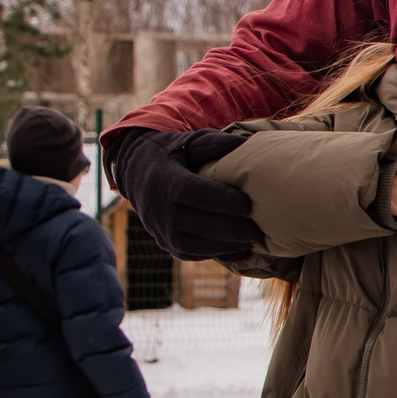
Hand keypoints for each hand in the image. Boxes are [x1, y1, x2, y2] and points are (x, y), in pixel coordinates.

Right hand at [106, 129, 261, 261]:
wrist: (137, 173)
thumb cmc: (173, 154)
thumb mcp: (191, 142)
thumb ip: (217, 144)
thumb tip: (249, 144)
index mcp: (166, 180)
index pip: (194, 194)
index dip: (223, 202)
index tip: (248, 205)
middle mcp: (159, 209)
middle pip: (198, 224)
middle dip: (231, 230)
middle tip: (259, 230)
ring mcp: (161, 231)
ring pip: (195, 246)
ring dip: (227, 246)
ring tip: (253, 240)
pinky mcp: (167, 245)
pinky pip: (193, 254)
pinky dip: (218, 254)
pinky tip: (242, 250)